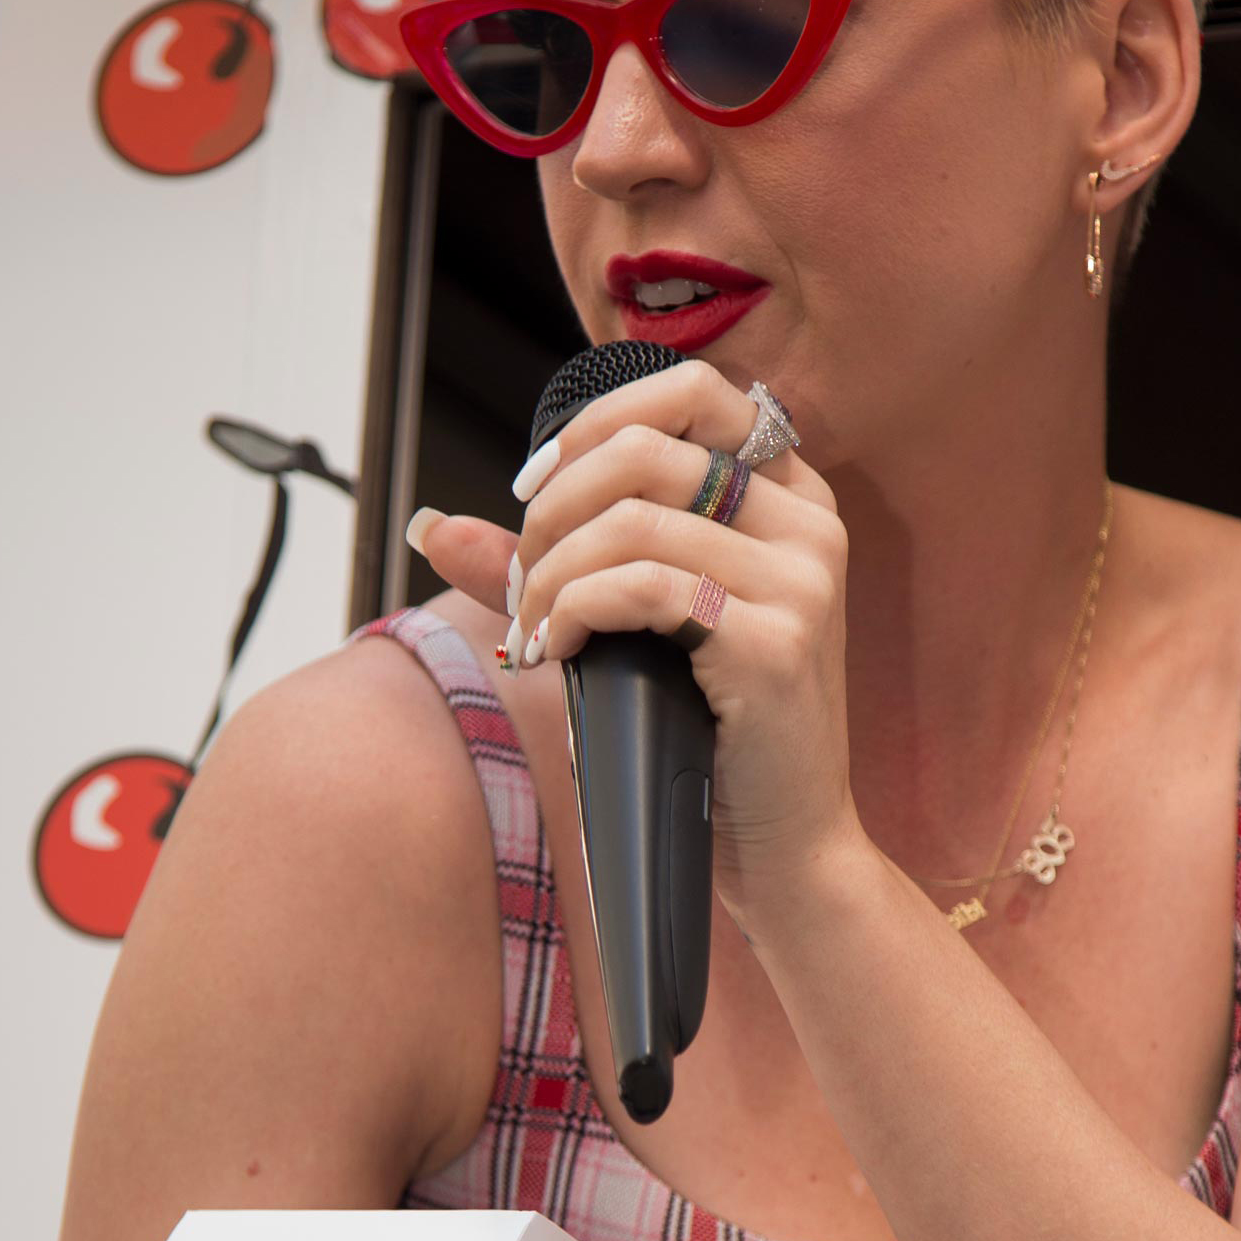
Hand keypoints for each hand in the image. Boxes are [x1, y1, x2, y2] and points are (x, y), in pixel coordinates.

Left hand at [409, 358, 860, 916]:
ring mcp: (802, 580)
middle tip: (523, 581)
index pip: (694, 391)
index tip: (535, 488)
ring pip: (632, 521)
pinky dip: (574, 609)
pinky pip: (641, 586)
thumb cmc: (707, 731)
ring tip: (535, 630)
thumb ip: (547, 564)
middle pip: (646, 448)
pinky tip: (558, 650)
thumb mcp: (634, 625)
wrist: (783, 848)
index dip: (595, 423)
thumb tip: (431, 525)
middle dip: (553, 508)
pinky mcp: (776, 642)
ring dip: (552, 573)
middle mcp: (809, 521)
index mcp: (789, 495)